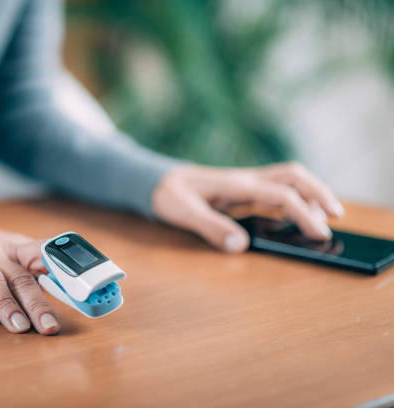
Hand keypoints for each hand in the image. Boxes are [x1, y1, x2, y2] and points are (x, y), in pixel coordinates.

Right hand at [0, 220, 59, 334]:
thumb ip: (36, 264)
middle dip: (36, 303)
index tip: (75, 287)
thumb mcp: (12, 249)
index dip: (58, 269)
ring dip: (6, 305)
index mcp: (15, 249)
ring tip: (19, 327)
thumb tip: (68, 284)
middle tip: (48, 326)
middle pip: (19, 278)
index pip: (41, 254)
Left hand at [152, 162, 343, 252]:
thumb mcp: (183, 213)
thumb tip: (240, 245)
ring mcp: (244, 184)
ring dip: (308, 194)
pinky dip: (290, 201)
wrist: (154, 180)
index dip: (304, 214)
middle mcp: (245, 180)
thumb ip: (211, 227)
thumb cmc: (167, 194)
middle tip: (337, 216)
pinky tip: (293, 217)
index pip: (282, 195)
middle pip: (293, 176)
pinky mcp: (240, 191)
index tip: (320, 234)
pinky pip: (273, 191)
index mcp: (237, 184)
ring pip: (287, 180)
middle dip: (319, 193)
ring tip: (323, 218)